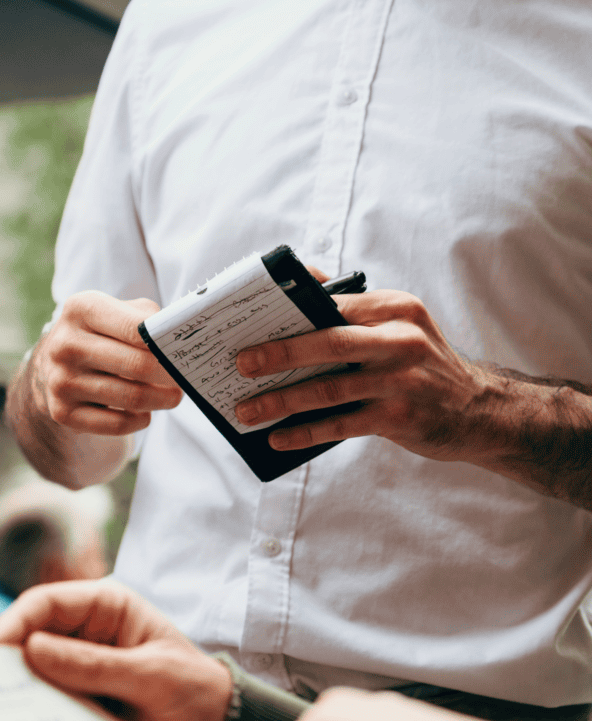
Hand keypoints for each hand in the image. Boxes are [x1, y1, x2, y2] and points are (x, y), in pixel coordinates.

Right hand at [0, 579, 231, 720]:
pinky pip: (44, 714)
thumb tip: (32, 649)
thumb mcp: (154, 676)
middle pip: (28, 641)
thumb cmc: (196, 692)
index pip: (46, 603)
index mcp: (107, 609)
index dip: (15, 623)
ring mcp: (77, 675)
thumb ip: (97, 665)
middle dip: (7, 666)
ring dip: (17, 700)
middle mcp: (85, 637)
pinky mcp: (77, 710)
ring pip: (31, 681)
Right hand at [32, 292, 182, 435]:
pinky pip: (117, 424)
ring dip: (161, 400)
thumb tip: (180, 339)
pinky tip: (144, 413)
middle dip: (170, 376)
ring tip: (172, 397)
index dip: (166, 344)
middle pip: (138, 366)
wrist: (56, 364)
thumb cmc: (103, 334)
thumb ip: (150, 319)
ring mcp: (61, 380)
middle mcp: (66, 344)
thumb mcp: (120, 312)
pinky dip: (139, 420)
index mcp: (81, 308)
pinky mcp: (62, 412)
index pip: (136, 329)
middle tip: (185, 380)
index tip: (184, 354)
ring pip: (131, 398)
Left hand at [234, 287, 494, 459]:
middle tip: (240, 364)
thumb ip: (354, 309)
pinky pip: (340, 425)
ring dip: (282, 401)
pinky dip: (305, 432)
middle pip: (328, 342)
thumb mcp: (401, 325)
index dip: (287, 313)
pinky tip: (278, 437)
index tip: (248, 323)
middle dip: (278, 353)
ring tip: (248, 411)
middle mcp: (401, 339)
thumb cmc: (425, 365)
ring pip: (328, 389)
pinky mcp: (400, 418)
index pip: (332, 304)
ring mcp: (402, 381)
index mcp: (395, 308)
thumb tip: (303, 282)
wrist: (480, 410)